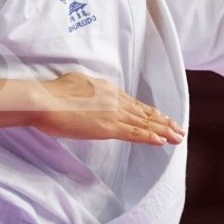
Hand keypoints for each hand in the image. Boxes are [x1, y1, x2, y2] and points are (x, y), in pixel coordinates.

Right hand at [0, 73, 184, 144]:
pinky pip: (134, 133)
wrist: (44, 101)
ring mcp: (113, 113)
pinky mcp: (108, 127)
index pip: (133, 103)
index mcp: (107, 89)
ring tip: (177, 137)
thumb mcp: (76, 81)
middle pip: (144, 113)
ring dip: (163, 131)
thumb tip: (90, 93)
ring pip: (144, 123)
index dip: (149, 112)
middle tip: (179, 129)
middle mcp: (115, 99)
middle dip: (163, 122)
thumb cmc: (53, 93)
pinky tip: (162, 141)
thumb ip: (88, 89)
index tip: (162, 117)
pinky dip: (149, 137)